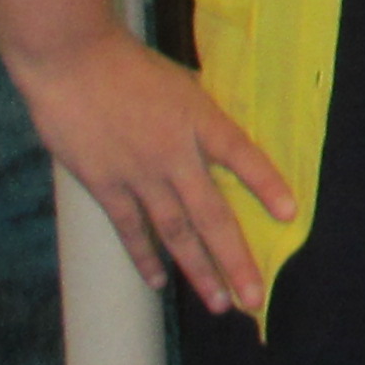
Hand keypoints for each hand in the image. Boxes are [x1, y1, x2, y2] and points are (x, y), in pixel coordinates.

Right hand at [9, 28, 293, 313]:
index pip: (243, 156)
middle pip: (212, 214)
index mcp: (200, 119)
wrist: (73, 61)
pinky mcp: (106, 184)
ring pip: (176, 233)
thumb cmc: (129, 65)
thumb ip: (201, 116)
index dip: (267, 185)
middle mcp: (176, 153)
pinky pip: (131, 228)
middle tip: (254, 297)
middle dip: (236, 259)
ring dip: (199, 270)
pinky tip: (160, 282)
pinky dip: (145, 256)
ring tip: (219, 302)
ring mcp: (140, 174)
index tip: (291, 215)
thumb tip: (222, 141)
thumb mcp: (181, 81)